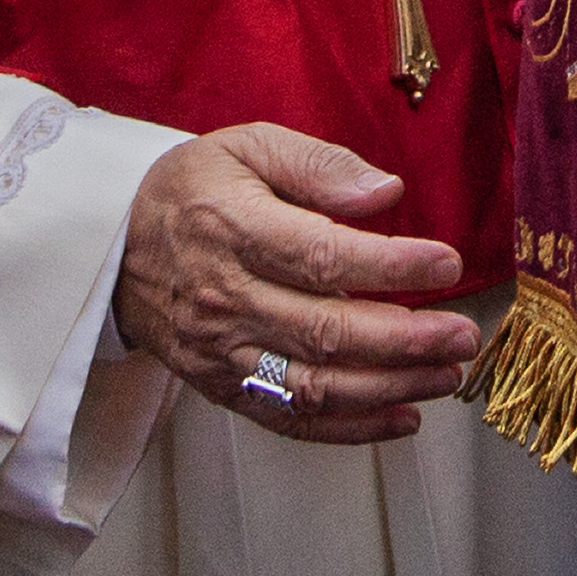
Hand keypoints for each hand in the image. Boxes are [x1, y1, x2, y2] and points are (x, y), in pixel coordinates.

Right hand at [110, 124, 480, 446]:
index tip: (446, 262)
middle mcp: (224, 297)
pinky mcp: (220, 387)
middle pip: (324, 331)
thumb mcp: (248, 146)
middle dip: (405, 339)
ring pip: (313, 386)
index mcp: (231, 228)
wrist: (113, 246)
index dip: (390, 265)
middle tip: (463, 335)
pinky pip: (289, 420)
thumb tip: (386, 193)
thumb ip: (318, 165)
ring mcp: (220, 351)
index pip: (320, 256)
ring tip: (445, 374)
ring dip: (389, 387)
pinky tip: (402, 416)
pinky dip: (350, 429)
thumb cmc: (194, 189)